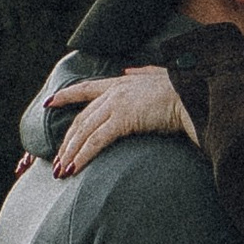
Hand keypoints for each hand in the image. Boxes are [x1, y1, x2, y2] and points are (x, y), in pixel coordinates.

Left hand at [49, 65, 198, 176]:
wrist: (194, 95)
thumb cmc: (182, 89)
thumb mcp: (158, 76)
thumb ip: (143, 74)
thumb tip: (129, 71)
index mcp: (121, 83)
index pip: (86, 89)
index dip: (66, 96)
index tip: (49, 103)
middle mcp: (114, 92)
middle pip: (81, 119)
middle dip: (67, 142)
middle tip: (57, 161)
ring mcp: (117, 105)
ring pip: (84, 132)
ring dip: (70, 154)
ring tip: (62, 171)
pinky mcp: (123, 119)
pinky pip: (96, 141)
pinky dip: (82, 156)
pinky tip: (75, 168)